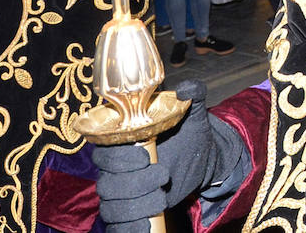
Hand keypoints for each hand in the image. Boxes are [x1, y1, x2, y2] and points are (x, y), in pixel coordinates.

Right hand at [93, 81, 243, 232]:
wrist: (201, 159)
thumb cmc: (191, 132)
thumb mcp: (194, 114)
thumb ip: (193, 95)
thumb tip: (187, 87)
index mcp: (123, 142)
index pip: (103, 153)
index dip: (119, 158)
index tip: (146, 157)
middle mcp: (116, 169)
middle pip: (106, 183)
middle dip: (133, 184)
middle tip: (163, 176)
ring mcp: (122, 193)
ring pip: (111, 207)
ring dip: (135, 207)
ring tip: (162, 200)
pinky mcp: (131, 213)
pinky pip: (117, 227)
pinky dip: (129, 229)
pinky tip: (147, 227)